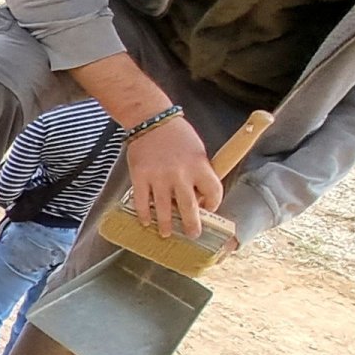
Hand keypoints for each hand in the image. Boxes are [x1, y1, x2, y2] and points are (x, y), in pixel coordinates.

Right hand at [121, 115, 223, 238]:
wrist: (152, 120)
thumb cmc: (177, 134)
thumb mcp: (197, 151)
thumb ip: (199, 172)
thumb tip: (197, 196)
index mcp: (199, 166)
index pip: (214, 192)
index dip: (213, 204)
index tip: (208, 209)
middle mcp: (180, 174)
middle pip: (189, 207)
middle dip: (192, 225)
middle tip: (193, 234)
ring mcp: (158, 177)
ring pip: (163, 209)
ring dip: (166, 225)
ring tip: (167, 233)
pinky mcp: (140, 177)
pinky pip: (142, 202)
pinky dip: (144, 214)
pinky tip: (146, 221)